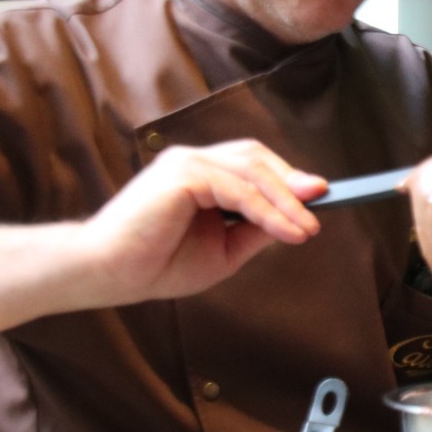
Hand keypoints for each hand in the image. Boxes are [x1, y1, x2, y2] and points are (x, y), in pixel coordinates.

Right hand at [75, 140, 327, 305]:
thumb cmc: (156, 265)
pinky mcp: (183, 175)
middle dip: (293, 182)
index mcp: (199, 174)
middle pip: (257, 157)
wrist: (110, 275)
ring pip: (252, 170)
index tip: (319, 198)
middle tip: (321, 207)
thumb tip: (295, 221)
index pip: (252, 164)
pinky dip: (267, 209)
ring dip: (286, 199)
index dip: (287, 178)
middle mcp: (192, 160)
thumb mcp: (222, 251)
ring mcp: (186, 163)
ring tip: (308, 226)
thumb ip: (254, 231)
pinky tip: (287, 230)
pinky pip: (238, 189)